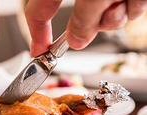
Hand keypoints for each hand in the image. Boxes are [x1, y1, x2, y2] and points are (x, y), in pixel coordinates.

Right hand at [25, 0, 146, 56]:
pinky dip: (132, 4)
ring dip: (117, 15)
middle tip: (107, 17)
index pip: (38, 13)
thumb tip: (76, 41)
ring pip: (103, 15)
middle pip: (77, 18)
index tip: (40, 53)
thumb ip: (83, 19)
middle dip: (95, 24)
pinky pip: (121, 5)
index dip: (38, 37)